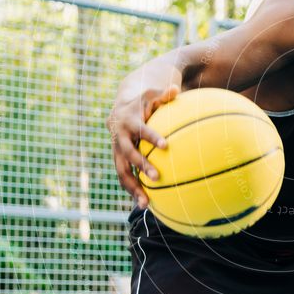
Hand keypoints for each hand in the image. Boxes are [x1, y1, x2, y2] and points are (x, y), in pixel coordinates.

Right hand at [107, 85, 179, 207]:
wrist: (119, 111)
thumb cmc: (143, 102)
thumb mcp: (152, 95)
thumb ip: (164, 94)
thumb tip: (176, 89)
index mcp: (129, 121)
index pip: (142, 130)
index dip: (152, 137)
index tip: (166, 146)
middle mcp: (120, 138)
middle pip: (128, 154)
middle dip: (141, 166)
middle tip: (157, 177)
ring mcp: (117, 152)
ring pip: (121, 172)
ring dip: (133, 188)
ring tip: (145, 204)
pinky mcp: (118, 162)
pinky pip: (124, 178)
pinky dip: (132, 191)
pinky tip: (145, 205)